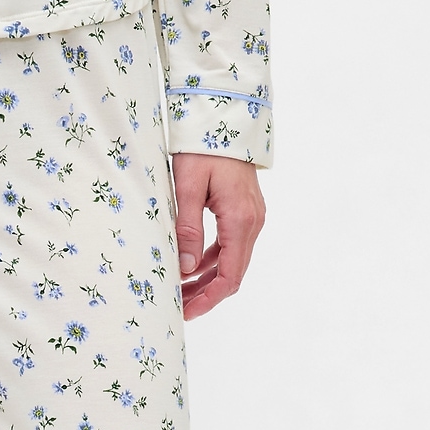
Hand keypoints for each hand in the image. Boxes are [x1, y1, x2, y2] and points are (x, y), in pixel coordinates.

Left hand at [171, 153, 266, 319]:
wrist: (226, 118)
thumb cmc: (203, 148)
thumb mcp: (188, 188)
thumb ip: (188, 230)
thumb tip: (186, 269)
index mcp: (240, 221)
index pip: (229, 277)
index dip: (208, 300)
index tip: (186, 312)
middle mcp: (252, 223)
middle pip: (232, 274)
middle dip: (205, 294)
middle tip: (177, 307)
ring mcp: (252, 217)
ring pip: (231, 261)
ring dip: (207, 279)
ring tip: (180, 291)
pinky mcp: (245, 211)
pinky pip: (230, 245)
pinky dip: (212, 260)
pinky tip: (190, 267)